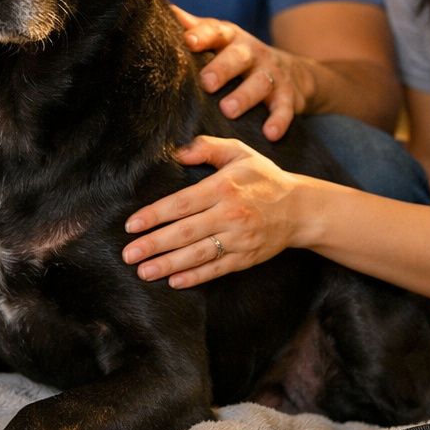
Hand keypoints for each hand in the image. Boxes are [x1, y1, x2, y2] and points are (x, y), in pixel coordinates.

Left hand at [122, 136, 301, 288]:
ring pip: (198, 254)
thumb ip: (207, 148)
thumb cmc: (263, 178)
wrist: (301, 208)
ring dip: (168, 264)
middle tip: (128, 254)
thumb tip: (177, 153)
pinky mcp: (247, 257)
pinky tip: (174, 281)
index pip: (182, 203)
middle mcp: (231, 214)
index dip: (155, 215)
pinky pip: (217, 269)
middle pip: (185, 232)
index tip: (132, 225)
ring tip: (143, 271)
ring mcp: (240, 239)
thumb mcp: (239, 152)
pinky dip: (195, 276)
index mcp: (224, 187)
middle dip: (154, 244)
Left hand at [172, 5, 310, 140]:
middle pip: (238, 57)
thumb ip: (195, 28)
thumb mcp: (221, 39)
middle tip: (206, 83)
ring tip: (228, 111)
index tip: (188, 41)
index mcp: (231, 38)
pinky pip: (284, 108)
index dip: (202, 35)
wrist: (293, 72)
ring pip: (260, 82)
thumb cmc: (240, 56)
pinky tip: (270, 133)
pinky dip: (279, 120)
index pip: (215, 32)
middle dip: (222, 68)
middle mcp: (252, 52)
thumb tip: (166, 10)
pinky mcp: (288, 96)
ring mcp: (272, 74)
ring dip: (245, 96)